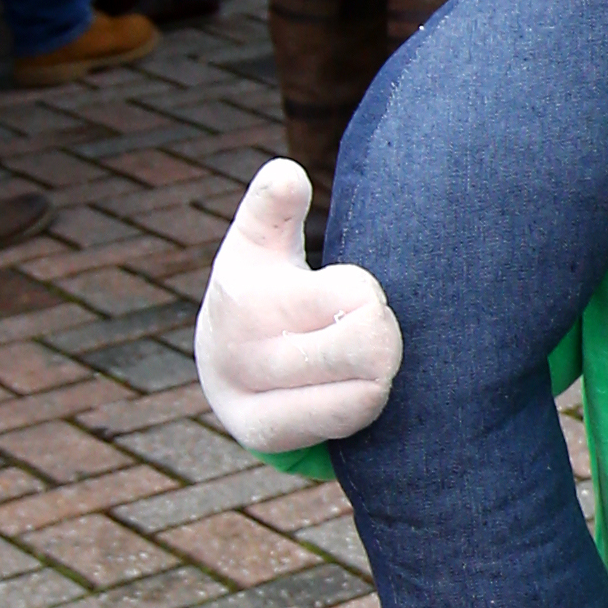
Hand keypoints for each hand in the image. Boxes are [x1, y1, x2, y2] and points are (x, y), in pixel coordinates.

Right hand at [194, 160, 401, 450]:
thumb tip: (286, 173)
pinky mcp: (261, 434)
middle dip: (382, 332)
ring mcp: (242, 396)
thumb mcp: (261, 246)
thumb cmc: (264, 295)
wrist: (225, 369)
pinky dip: (364, 403)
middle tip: (366, 330)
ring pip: (367, 389)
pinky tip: (348, 390)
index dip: (366, 296)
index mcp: (247, 292)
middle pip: (371, 345)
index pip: (358, 296)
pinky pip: (350, 418)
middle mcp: (238, 349)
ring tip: (356, 361)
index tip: (354, 296)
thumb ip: (274, 208)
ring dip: (377, 371)